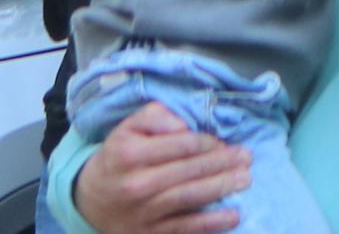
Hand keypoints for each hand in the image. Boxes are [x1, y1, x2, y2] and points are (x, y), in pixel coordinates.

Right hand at [77, 104, 247, 233]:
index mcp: (130, 154)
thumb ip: (155, 116)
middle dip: (223, 163)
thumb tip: (184, 125)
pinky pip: (185, 228)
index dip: (208, 142)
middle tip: (246, 157)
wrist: (91, 200)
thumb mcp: (127, 129)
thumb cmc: (118, 158)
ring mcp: (144, 212)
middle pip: (189, 171)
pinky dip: (211, 222)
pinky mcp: (150, 233)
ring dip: (222, 187)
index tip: (223, 142)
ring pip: (190, 197)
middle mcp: (137, 183)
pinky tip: (233, 215)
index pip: (181, 145)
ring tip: (245, 179)